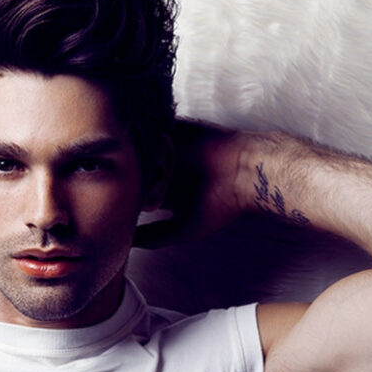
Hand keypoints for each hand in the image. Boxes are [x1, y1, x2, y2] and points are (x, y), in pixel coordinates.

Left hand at [134, 120, 247, 248]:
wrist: (245, 171)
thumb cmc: (220, 204)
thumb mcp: (182, 228)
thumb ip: (154, 236)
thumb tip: (125, 243)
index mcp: (164, 189)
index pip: (134, 195)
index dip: (128, 203)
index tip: (131, 210)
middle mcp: (163, 168)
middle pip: (132, 175)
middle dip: (131, 184)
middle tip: (149, 192)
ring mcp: (166, 148)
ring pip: (138, 155)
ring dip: (143, 166)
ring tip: (163, 176)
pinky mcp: (172, 127)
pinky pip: (149, 133)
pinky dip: (150, 145)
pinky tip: (162, 159)